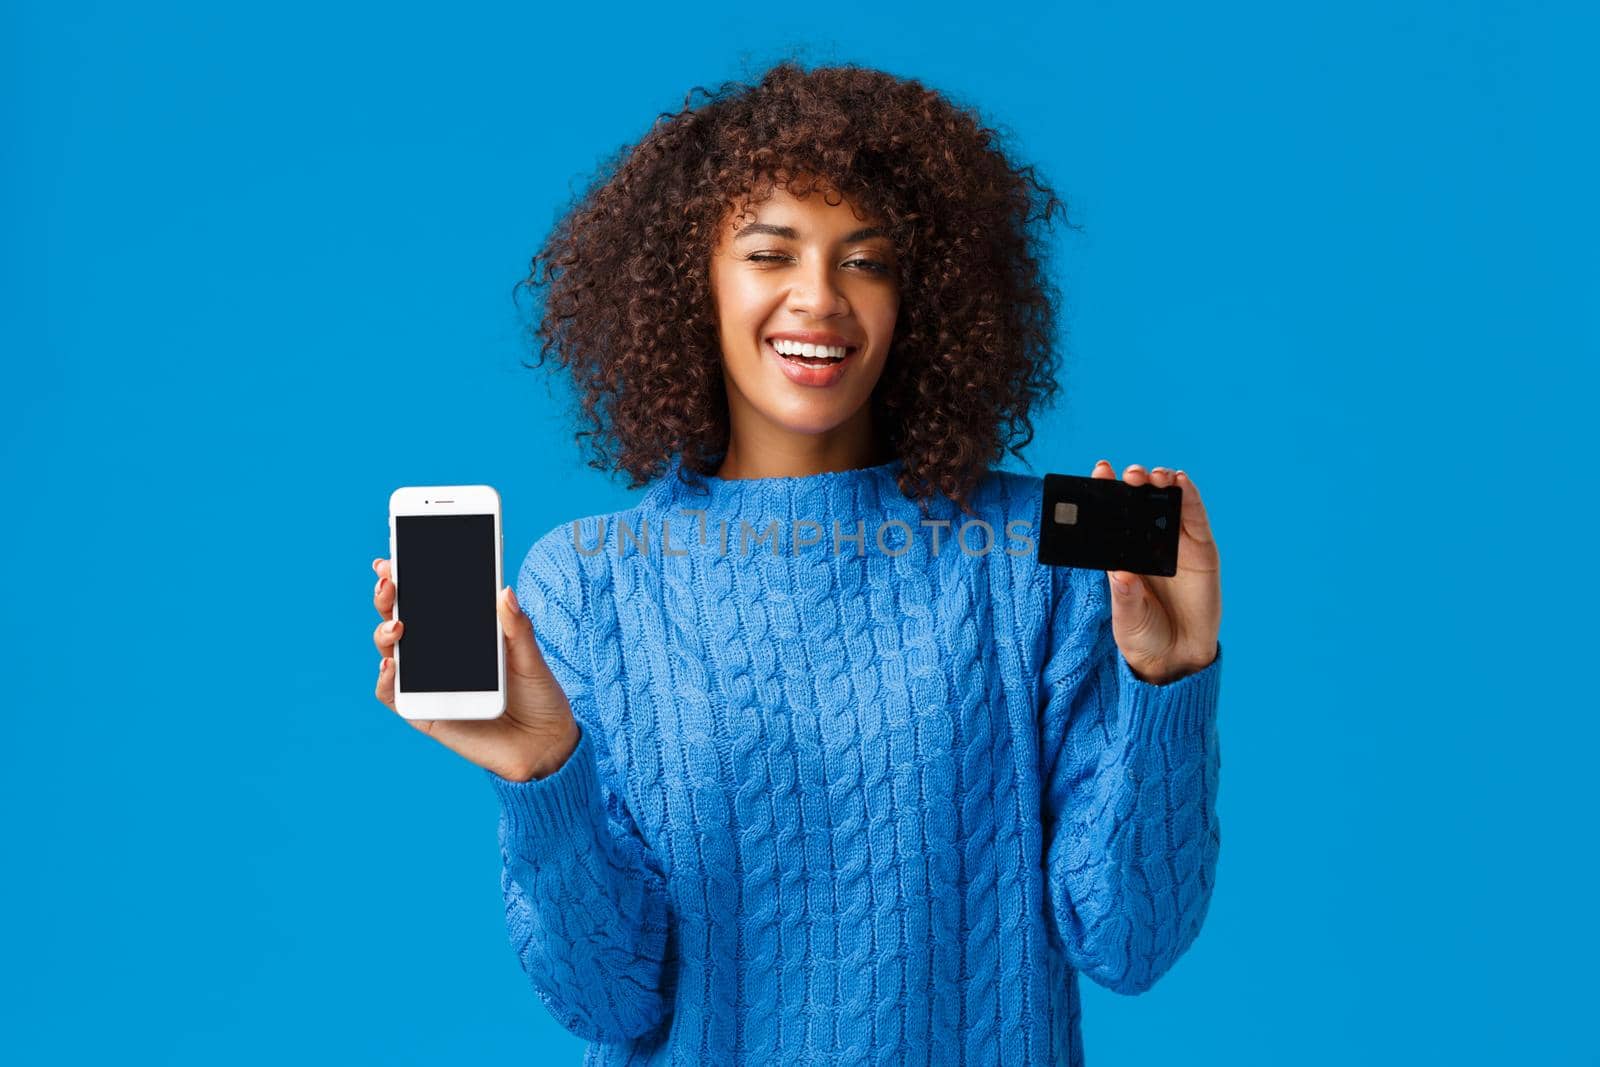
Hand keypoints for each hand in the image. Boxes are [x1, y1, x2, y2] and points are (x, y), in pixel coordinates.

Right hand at [371, 558, 580, 781]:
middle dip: (389, 597)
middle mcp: (440, 654)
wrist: (545, 746)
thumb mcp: (532, 658)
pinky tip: (391, 665)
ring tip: (397, 625)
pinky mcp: (424, 713)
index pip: (429, 599)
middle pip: (402, 619)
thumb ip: (517, 628)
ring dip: (384, 634)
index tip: (393, 559)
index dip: (408, 577)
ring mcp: (429, 682)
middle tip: (389, 582)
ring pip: (392, 652)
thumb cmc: (539, 697)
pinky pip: (393, 695)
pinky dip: (385, 680)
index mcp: (465, 632)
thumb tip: (504, 590)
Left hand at [1091, 460, 1221, 684]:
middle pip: (1140, 502)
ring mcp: (1176, 543)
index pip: (1113, 515)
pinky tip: (1181, 482)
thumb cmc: (1143, 633)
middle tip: (1129, 475)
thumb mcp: (1127, 616)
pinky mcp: (1201, 550)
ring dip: (1161, 483)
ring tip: (1153, 476)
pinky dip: (1190, 498)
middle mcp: (1148, 542)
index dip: (1107, 491)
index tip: (1100, 470)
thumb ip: (1124, 596)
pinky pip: (1195, 518)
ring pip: (1168, 503)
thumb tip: (1119, 574)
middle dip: (1134, 483)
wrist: (1176, 656)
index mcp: (1123, 552)